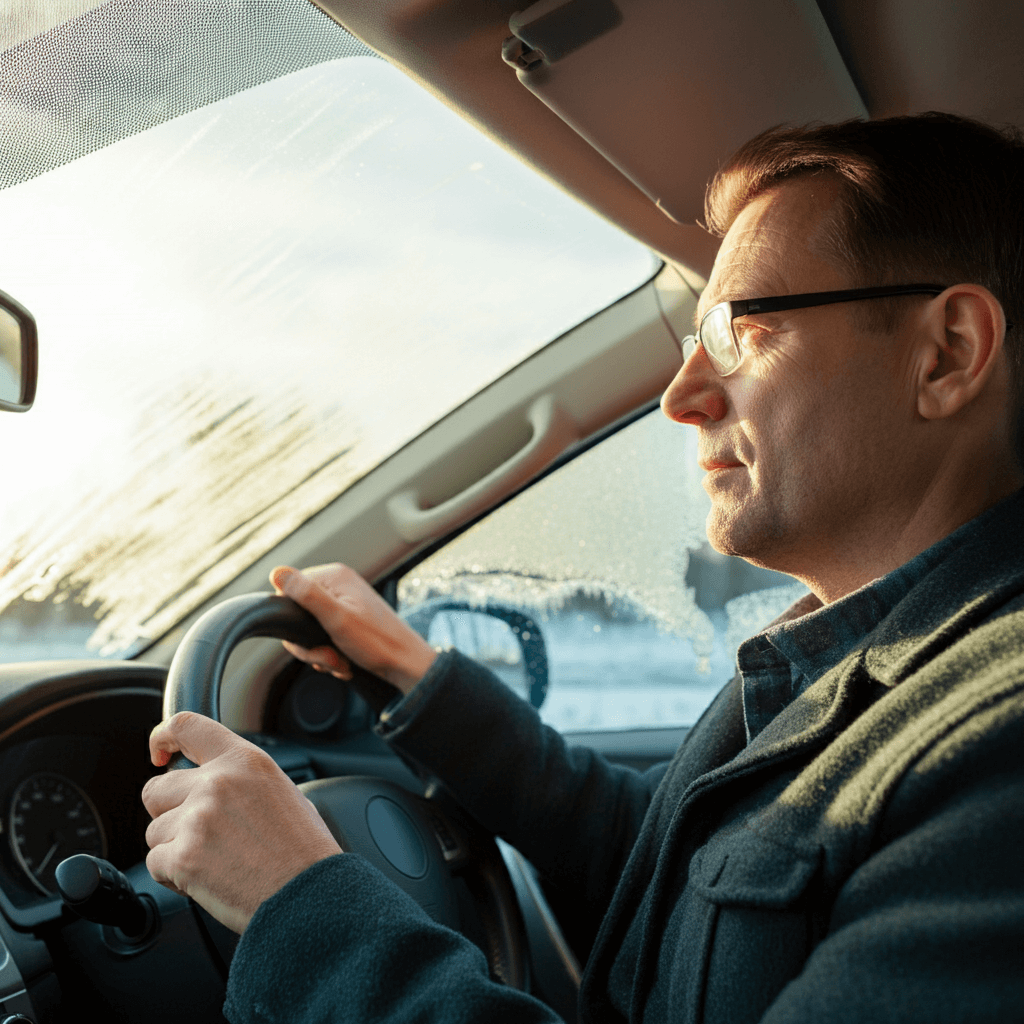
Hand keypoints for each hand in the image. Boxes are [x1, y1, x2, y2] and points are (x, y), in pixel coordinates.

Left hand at [143, 712, 341, 933]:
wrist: (309, 894)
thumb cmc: (303, 850)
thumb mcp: (280, 791)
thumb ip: (240, 780)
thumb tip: (211, 783)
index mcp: (244, 761)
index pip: (187, 727)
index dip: (162, 738)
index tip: (158, 753)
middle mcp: (217, 783)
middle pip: (156, 790)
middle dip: (169, 813)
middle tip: (198, 832)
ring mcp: (197, 819)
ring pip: (154, 831)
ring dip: (174, 848)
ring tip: (214, 860)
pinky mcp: (183, 858)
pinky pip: (155, 864)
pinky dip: (173, 876)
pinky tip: (207, 879)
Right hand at [271, 563, 436, 694]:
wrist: (405, 664)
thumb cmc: (377, 642)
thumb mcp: (336, 618)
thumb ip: (306, 595)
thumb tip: (277, 572)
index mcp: (335, 576)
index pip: (289, 591)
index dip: (292, 621)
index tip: (309, 639)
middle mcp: (338, 586)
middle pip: (298, 615)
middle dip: (310, 644)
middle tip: (329, 656)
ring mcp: (344, 604)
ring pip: (310, 631)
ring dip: (322, 653)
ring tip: (340, 661)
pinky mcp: (348, 621)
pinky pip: (324, 637)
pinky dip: (331, 654)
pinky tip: (345, 662)